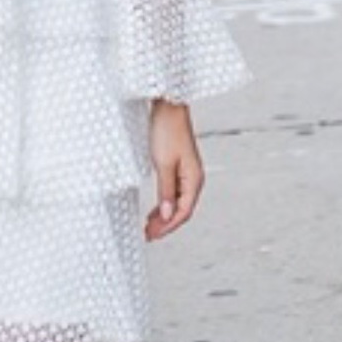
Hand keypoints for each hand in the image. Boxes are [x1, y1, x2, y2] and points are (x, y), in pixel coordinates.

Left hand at [145, 100, 204, 241]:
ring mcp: (187, 172)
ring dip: (164, 214)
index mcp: (194, 179)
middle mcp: (193, 178)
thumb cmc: (166, 130)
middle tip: (147, 233)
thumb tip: (167, 215)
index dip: (168, 227)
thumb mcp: (163, 163)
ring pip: (177, 201)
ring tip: (148, 225)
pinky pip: (173, 191)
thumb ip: (165, 190)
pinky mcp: (178, 165)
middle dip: (165, 224)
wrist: (168, 106)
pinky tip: (155, 207)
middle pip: (181, 209)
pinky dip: (164, 202)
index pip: (183, 212)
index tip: (151, 235)